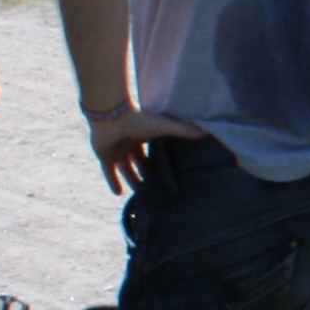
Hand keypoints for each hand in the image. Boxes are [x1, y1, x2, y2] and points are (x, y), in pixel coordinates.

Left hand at [85, 103, 205, 193]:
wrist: (111, 115)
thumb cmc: (138, 119)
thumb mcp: (164, 126)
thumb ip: (183, 130)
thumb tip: (205, 133)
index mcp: (143, 135)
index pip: (152, 152)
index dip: (158, 163)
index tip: (166, 175)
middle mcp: (129, 142)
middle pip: (139, 162)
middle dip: (145, 174)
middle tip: (154, 189)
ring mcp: (116, 149)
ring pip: (125, 168)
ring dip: (131, 180)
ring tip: (139, 195)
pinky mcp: (104, 154)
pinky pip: (109, 171)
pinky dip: (113, 181)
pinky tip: (118, 194)